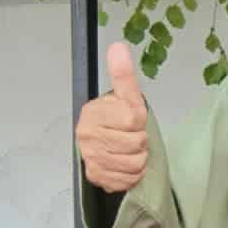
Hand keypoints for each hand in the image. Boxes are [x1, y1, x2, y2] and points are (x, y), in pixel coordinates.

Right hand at [75, 41, 150, 193]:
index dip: (140, 122)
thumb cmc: (115, 119)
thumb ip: (122, 75)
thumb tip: (118, 47)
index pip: (133, 120)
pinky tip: (124, 165)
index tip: (133, 120)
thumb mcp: (123, 96)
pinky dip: (131, 175)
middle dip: (140, 141)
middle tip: (131, 137)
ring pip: (134, 164)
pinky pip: (126, 180)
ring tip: (128, 151)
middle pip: (135, 144)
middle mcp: (87, 136)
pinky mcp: (96, 177)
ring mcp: (90, 158)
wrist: (102, 142)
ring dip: (138, 159)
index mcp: (93, 113)